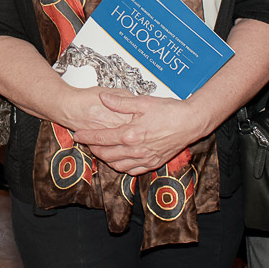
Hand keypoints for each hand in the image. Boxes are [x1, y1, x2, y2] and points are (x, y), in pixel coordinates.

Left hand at [72, 90, 207, 175]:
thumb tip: (102, 97)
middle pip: (107, 154)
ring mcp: (145, 158)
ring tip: (99, 151)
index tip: (77, 135)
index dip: (87, 137)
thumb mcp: (143, 102)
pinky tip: (118, 160)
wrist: (191, 123)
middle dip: (93, 149)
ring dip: (105, 159)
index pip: (102, 138)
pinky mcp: (154, 163)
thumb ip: (120, 102)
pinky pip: (132, 170)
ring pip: (118, 165)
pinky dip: (121, 167)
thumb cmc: (169, 110)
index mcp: (131, 134)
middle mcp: (136, 150)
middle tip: (86, 143)